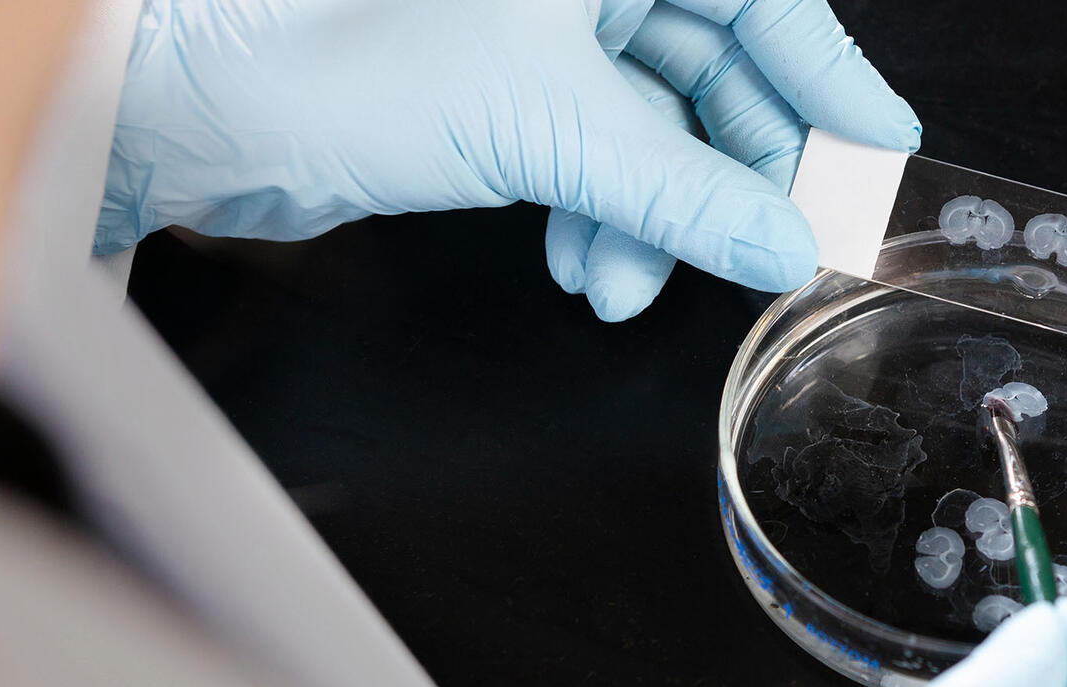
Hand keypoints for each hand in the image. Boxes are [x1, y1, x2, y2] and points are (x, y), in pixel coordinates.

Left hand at [99, 0, 919, 317]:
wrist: (195, 106)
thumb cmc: (341, 58)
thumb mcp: (550, 126)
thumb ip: (684, 189)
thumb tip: (783, 241)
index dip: (825, 74)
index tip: (871, 149)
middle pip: (715, 64)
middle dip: (729, 171)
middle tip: (759, 246)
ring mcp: (537, 24)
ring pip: (652, 122)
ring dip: (655, 213)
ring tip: (629, 280)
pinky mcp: (496, 85)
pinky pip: (593, 150)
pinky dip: (600, 213)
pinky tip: (583, 266)